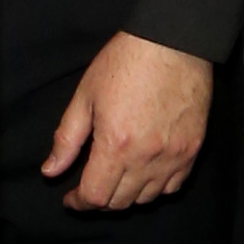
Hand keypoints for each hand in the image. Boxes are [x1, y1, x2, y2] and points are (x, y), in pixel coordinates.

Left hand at [44, 33, 211, 214]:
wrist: (172, 40)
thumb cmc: (128, 61)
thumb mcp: (85, 97)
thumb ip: (66, 139)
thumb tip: (51, 170)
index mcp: (116, 144)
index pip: (95, 196)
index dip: (79, 202)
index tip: (72, 198)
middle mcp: (147, 157)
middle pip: (119, 202)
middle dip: (99, 200)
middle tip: (90, 186)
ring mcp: (173, 156)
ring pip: (147, 199)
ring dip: (127, 195)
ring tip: (117, 178)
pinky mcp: (192, 149)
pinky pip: (174, 185)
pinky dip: (157, 187)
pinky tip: (145, 173)